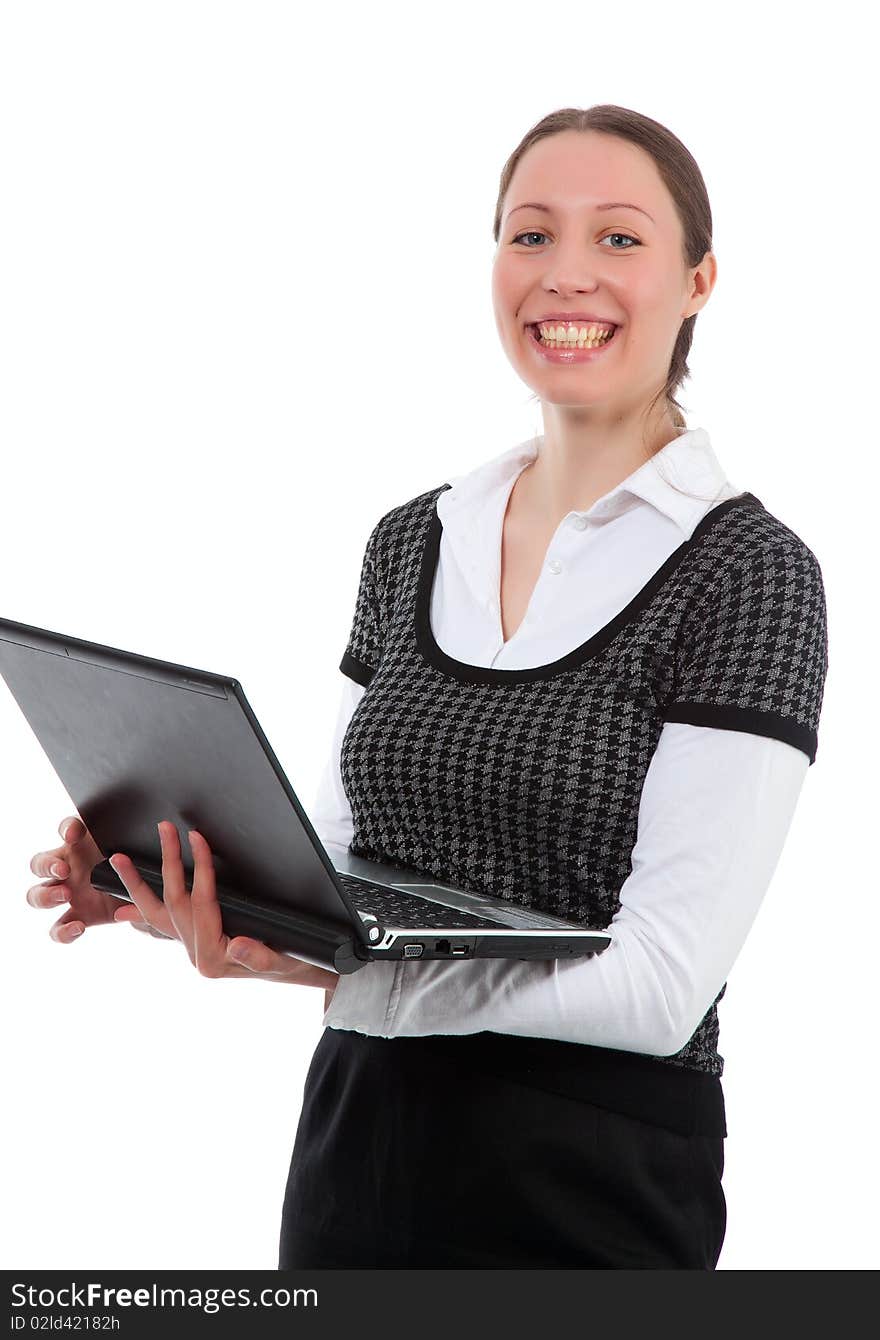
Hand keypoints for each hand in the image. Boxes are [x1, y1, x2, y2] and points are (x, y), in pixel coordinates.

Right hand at [27, 815, 159, 942]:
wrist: (157, 899)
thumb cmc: (146, 867)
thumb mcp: (144, 857)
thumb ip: (141, 848)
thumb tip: (155, 829)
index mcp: (84, 846)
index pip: (66, 830)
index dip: (67, 829)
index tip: (75, 834)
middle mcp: (70, 868)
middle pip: (39, 864)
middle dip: (47, 866)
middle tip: (63, 871)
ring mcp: (69, 894)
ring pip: (37, 895)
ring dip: (45, 895)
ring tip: (65, 895)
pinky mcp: (77, 917)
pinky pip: (57, 928)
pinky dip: (63, 930)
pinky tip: (78, 927)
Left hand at [109, 821, 339, 991]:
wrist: (299, 973)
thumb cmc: (296, 961)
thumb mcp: (284, 959)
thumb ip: (259, 956)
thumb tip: (237, 943)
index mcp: (212, 958)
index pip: (201, 904)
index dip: (200, 868)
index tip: (199, 838)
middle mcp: (195, 954)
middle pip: (172, 903)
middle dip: (167, 863)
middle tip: (164, 829)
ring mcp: (191, 948)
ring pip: (158, 913)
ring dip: (137, 884)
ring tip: (118, 860)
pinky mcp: (194, 941)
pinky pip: (162, 925)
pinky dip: (142, 911)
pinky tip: (125, 906)